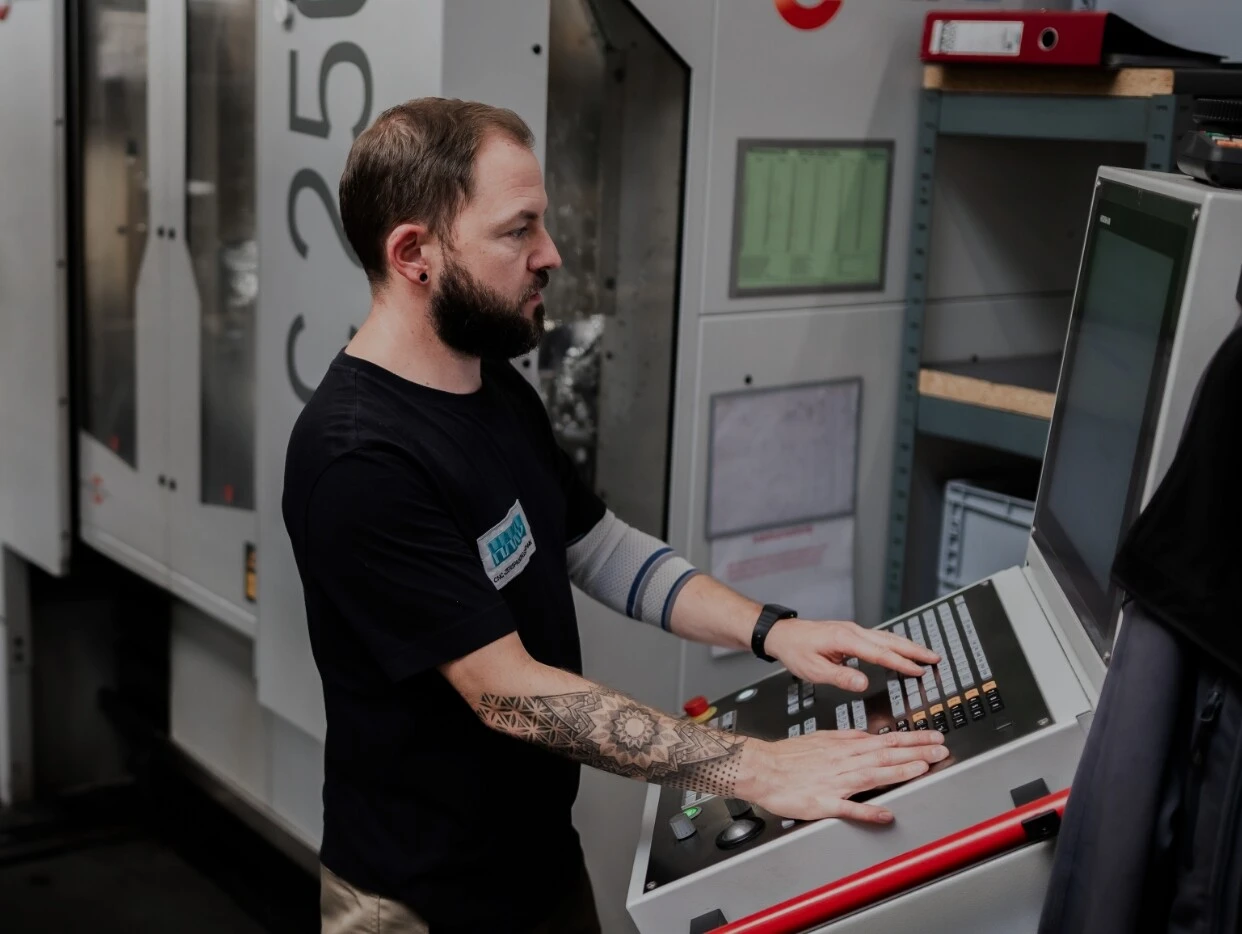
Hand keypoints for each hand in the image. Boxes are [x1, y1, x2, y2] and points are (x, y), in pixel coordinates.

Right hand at [737, 729, 948, 821]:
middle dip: (916, 751)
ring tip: (924, 767)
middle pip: (885, 754)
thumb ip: (848, 739)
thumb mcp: (822, 737)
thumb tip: (870, 737)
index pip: (885, 741)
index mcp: (844, 746)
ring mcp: (835, 782)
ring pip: (872, 774)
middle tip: (941, 749)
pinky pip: (848, 808)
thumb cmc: (787, 756)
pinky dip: (868, 811)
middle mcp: (844, 761)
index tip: (933, 737)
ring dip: (899, 770)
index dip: (912, 739)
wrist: (760, 767)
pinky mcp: (823, 802)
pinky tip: (886, 814)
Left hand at [764, 618, 938, 690]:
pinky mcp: (850, 633)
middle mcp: (852, 632)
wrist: (783, 634)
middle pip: (890, 640)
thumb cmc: (795, 650)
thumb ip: (840, 677)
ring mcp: (853, 630)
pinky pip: (879, 637)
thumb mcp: (814, 669)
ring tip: (926, 653)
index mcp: (845, 640)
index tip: (919, 671)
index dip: (901, 663)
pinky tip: (901, 648)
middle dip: (914, 649)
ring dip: (907, 645)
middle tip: (935, 658)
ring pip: (886, 636)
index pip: (880, 653)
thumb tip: (863, 683)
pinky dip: (895, 643)